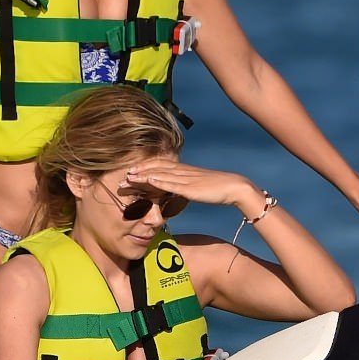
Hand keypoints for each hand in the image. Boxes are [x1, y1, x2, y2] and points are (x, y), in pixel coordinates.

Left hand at [121, 158, 259, 214]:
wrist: (235, 188)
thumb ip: (184, 188)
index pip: (160, 166)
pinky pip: (173, 183)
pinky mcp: (191, 188)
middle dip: (139, 171)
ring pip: (161, 174)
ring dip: (143, 175)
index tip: (130, 172)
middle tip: (123, 176)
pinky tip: (149, 180)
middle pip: (157, 168)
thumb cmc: (217, 189)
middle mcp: (183, 172)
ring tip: (129, 177)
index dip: (144, 168)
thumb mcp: (197, 187)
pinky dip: (159, 181)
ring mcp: (186, 179)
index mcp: (184, 171)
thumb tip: (174, 193)